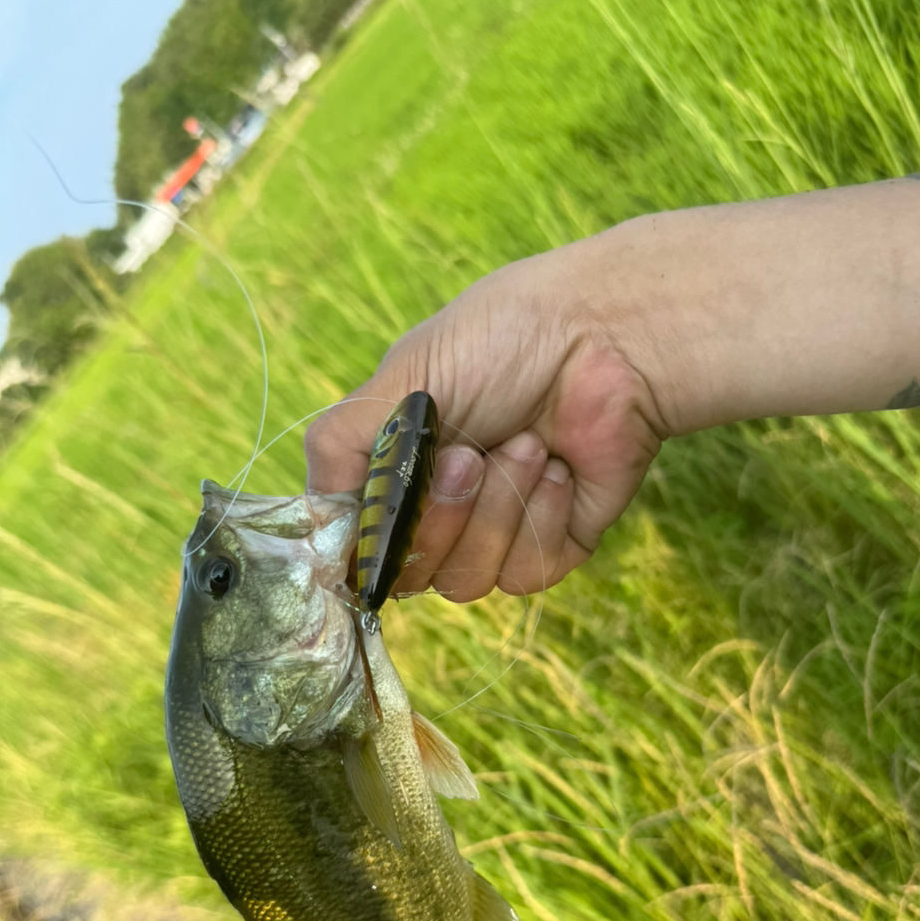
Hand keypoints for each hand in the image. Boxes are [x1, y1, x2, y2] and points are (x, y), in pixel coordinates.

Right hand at [304, 245, 665, 600]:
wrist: (606, 340)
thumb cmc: (500, 341)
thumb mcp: (399, 381)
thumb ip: (339, 449)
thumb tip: (313, 526)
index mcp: (396, 472)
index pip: (357, 548)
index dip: (368, 541)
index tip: (385, 506)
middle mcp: (441, 510)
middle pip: (409, 576)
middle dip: (442, 513)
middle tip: (472, 452)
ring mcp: (497, 533)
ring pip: (467, 581)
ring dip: (497, 508)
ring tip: (528, 444)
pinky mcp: (553, 547)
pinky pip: (526, 573)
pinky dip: (543, 517)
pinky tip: (561, 466)